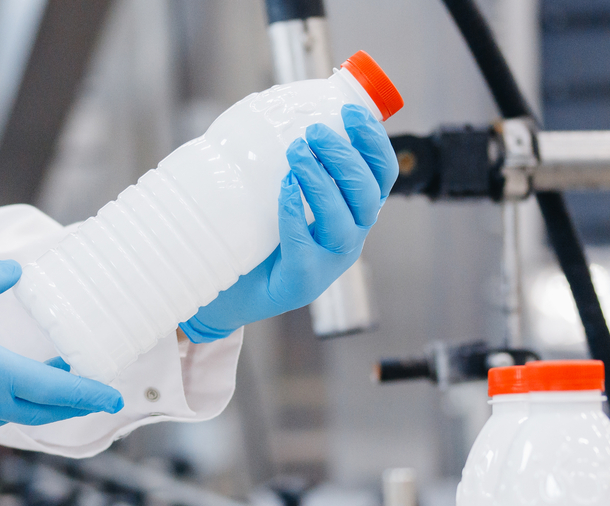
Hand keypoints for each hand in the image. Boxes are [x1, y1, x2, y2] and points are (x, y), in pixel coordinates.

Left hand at [179, 104, 398, 341]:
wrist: (228, 291)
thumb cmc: (256, 239)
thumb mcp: (279, 194)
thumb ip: (290, 161)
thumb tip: (274, 109)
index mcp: (353, 211)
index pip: (382, 173)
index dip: (373, 141)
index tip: (350, 112)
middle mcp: (349, 237)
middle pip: (368, 194)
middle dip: (344, 157)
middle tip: (312, 133)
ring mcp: (329, 263)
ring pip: (344, 220)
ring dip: (321, 181)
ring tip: (295, 156)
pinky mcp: (302, 282)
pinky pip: (307, 248)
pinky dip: (297, 215)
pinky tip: (285, 191)